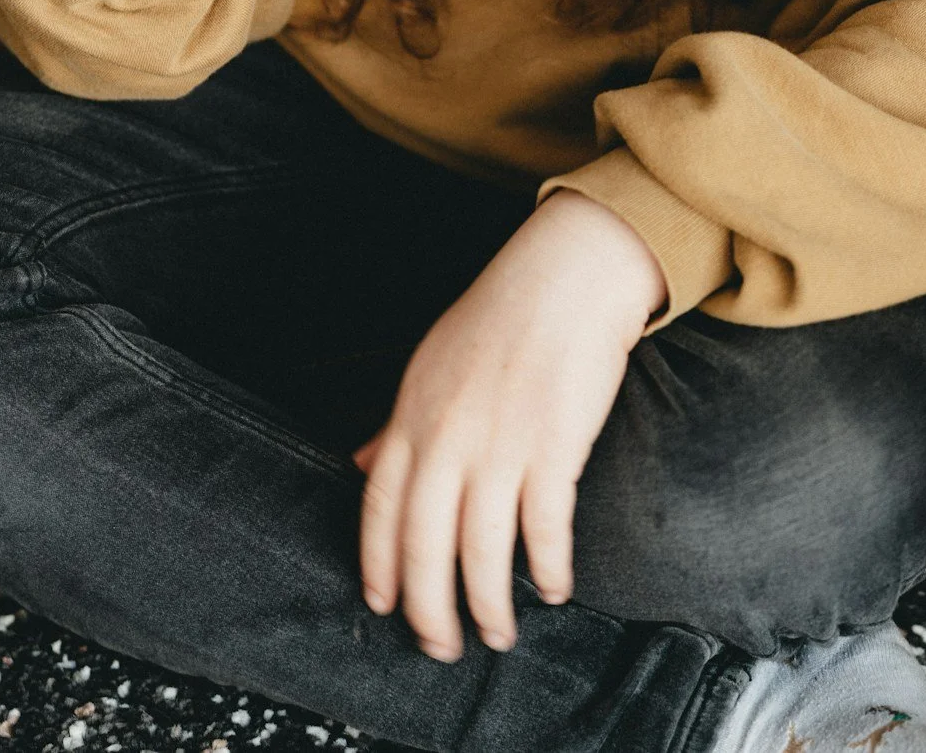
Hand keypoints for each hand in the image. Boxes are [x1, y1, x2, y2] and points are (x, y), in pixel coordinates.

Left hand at [353, 191, 664, 660]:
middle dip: (429, 607)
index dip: (379, 565)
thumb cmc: (498, 318)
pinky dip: (548, 566)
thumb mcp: (428, 367)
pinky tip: (554, 589)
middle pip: (425, 543)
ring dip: (488, 604)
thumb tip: (360, 461)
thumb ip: (396, 424)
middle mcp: (447, 438)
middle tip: (440, 647)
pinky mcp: (554, 447)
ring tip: (498, 634)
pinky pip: (544, 526)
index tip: (382, 606)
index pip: (380, 508)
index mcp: (412, 418)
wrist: (564, 278)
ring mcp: (500, 445)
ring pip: (482, 549)